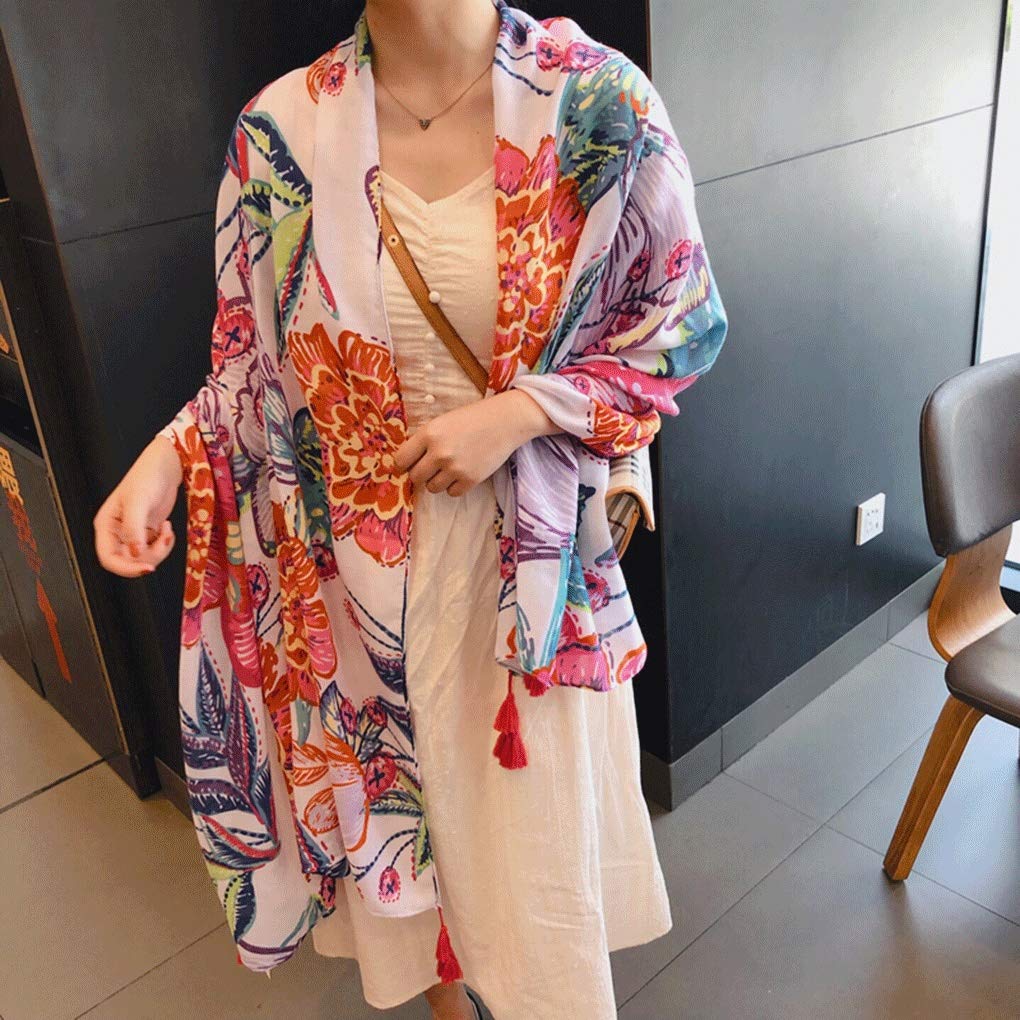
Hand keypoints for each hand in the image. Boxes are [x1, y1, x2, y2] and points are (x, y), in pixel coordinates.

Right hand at [94, 435, 182, 576]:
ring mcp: (133, 534)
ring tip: (167, 530)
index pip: (108, 558)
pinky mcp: (148, 533)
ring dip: (159, 550)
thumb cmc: (146, 477)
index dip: (125, 568)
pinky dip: (165, 544)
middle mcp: (117, 532)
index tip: (146, 568)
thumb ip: (134, 528)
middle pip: (127, 562)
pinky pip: (154, 550)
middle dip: (148, 558)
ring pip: (143, 558)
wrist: (166, 468)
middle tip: (163, 542)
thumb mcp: (138, 502)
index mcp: (106, 526)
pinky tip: (167, 527)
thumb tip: (135, 552)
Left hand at [392, 389, 558, 496]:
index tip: (409, 465)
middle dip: (421, 474)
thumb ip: (423, 441)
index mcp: (428, 434)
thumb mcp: (441, 422)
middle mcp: (439, 452)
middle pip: (415, 477)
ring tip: (450, 467)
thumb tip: (406, 464)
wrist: (505, 421)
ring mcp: (455, 468)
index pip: (401, 461)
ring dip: (437, 481)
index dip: (404, 464)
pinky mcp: (471, 480)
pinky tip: (463, 472)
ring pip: (432, 488)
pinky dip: (455, 486)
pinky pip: (451, 493)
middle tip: (431, 467)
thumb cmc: (471, 418)